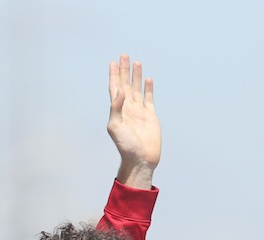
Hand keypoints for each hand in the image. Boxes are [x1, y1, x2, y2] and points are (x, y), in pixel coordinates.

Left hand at [107, 54, 159, 188]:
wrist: (140, 158)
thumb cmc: (125, 145)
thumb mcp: (116, 127)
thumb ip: (116, 108)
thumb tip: (120, 90)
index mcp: (118, 110)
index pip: (115, 88)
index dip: (114, 75)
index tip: (113, 62)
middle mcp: (128, 108)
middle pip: (126, 84)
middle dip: (124, 70)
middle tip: (124, 55)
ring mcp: (139, 111)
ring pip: (137, 89)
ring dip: (136, 76)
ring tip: (136, 62)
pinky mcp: (150, 115)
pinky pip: (149, 98)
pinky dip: (148, 88)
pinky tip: (147, 79)